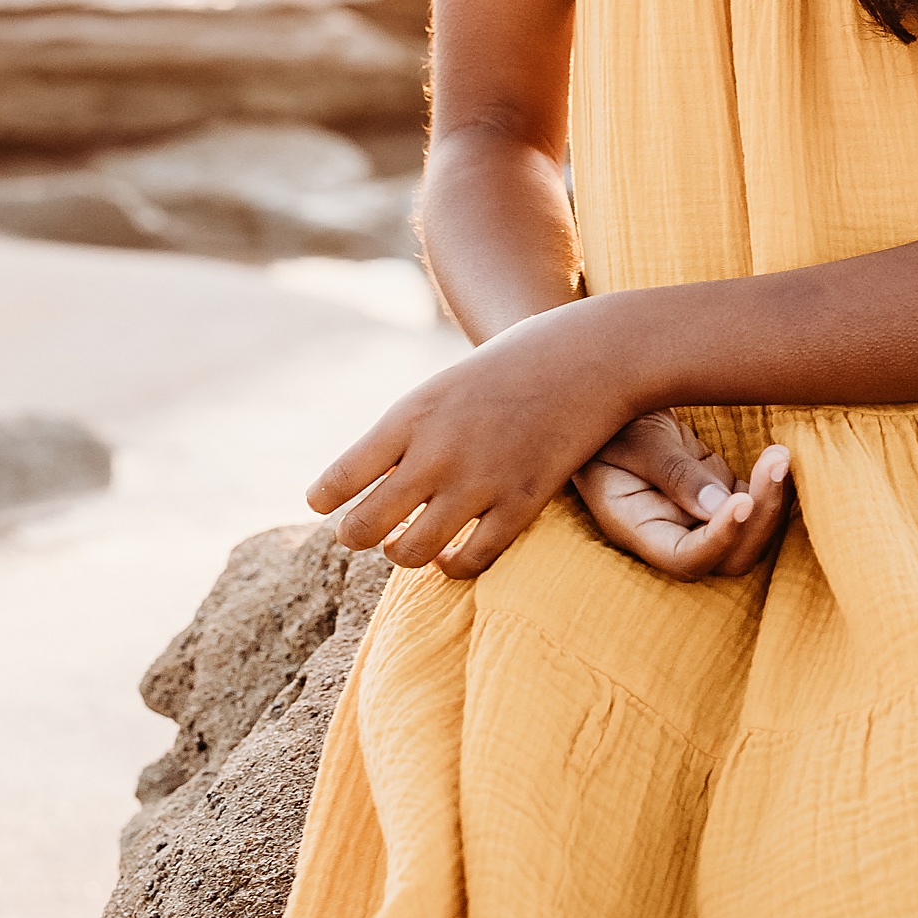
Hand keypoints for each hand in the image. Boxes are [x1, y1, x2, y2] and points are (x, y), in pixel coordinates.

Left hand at [307, 301, 634, 580]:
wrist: (592, 353)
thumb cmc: (515, 363)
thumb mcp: (446, 385)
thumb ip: (409, 432)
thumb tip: (370, 486)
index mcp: (412, 414)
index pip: (340, 479)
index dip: (326, 499)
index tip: (326, 503)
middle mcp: (438, 452)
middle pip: (363, 528)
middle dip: (357, 535)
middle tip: (365, 531)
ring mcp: (481, 481)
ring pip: (411, 554)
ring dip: (403, 554)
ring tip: (408, 544)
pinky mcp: (521, 504)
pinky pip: (470, 560)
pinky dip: (454, 564)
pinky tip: (453, 553)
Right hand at [573, 411, 793, 579]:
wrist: (613, 403)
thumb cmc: (611, 420)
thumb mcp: (634, 438)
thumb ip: (671, 471)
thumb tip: (719, 506)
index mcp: (636, 526)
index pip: (685, 558)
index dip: (719, 540)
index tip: (742, 500)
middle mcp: (671, 532)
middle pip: (729, 557)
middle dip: (760, 518)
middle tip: (775, 461)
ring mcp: (698, 516)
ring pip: (749, 535)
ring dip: (772, 501)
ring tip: (780, 454)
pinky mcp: (718, 492)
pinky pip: (755, 506)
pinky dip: (773, 488)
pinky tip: (781, 457)